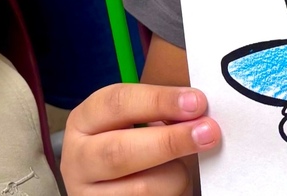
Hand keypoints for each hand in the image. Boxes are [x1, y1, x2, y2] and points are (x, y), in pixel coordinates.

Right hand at [61, 83, 219, 194]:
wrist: (118, 181)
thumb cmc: (137, 140)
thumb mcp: (140, 119)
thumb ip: (164, 111)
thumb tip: (201, 109)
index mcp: (86, 119)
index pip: (117, 102)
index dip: (160, 101)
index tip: (197, 102)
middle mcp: (78, 158)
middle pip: (121, 151)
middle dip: (170, 141)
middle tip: (209, 132)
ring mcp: (86, 194)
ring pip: (141, 188)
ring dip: (175, 175)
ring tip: (182, 167)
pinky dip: (172, 193)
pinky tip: (171, 186)